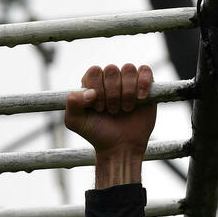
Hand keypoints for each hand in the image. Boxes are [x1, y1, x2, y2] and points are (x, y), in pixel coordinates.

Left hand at [65, 63, 154, 187]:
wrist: (121, 147)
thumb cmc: (98, 134)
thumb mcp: (75, 121)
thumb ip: (72, 102)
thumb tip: (90, 92)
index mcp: (92, 84)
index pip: (94, 71)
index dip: (97, 88)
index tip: (99, 108)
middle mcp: (110, 80)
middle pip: (111, 69)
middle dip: (112, 93)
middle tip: (112, 111)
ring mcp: (128, 82)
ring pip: (128, 69)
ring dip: (127, 91)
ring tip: (125, 109)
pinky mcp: (145, 86)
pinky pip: (146, 71)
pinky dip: (143, 83)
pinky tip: (140, 98)